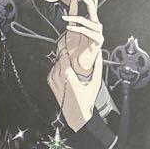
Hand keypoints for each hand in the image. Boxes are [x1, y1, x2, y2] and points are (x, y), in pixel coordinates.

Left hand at [48, 0, 104, 132]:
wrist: (76, 115)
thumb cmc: (86, 100)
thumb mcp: (95, 82)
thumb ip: (97, 66)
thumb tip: (99, 53)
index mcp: (68, 74)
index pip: (64, 53)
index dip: (66, 42)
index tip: (68, 33)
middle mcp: (58, 75)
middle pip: (59, 55)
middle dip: (65, 48)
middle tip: (69, 37)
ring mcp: (52, 79)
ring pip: (56, 61)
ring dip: (63, 58)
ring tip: (70, 52)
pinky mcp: (50, 81)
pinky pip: (54, 69)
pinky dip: (60, 66)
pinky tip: (67, 67)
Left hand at [57, 0, 102, 79]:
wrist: (80, 64)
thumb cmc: (76, 48)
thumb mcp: (71, 28)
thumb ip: (73, 14)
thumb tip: (72, 0)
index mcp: (91, 19)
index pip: (92, 1)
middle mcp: (96, 24)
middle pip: (92, 5)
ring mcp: (98, 32)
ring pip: (87, 19)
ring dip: (74, 18)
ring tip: (64, 18)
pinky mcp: (97, 41)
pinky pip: (87, 31)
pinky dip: (78, 28)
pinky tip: (70, 27)